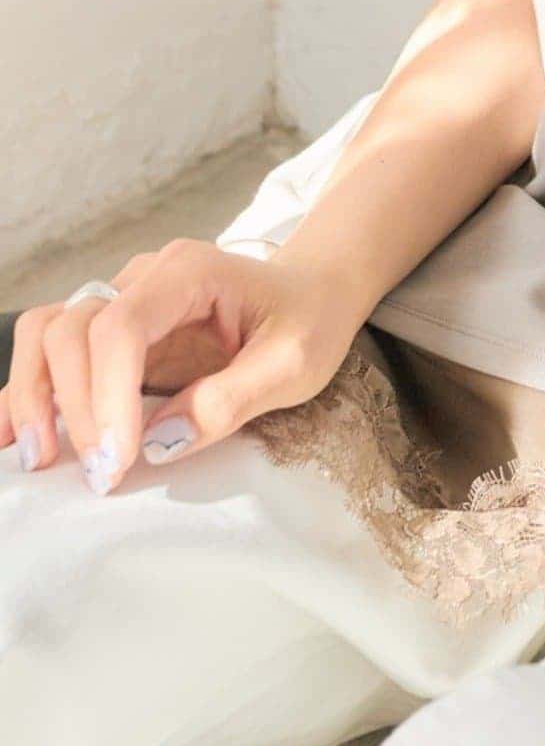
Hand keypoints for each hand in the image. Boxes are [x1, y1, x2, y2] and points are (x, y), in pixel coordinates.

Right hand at [0, 237, 364, 491]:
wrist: (314, 292)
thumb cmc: (310, 320)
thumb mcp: (296, 363)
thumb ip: (232, 399)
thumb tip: (160, 442)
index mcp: (190, 272)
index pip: (122, 327)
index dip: (108, 396)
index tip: (120, 460)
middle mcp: (145, 277)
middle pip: (75, 329)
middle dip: (75, 406)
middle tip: (101, 474)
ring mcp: (124, 300)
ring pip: (49, 333)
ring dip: (36, 395)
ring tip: (42, 459)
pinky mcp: (114, 331)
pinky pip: (53, 349)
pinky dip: (29, 388)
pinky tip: (14, 436)